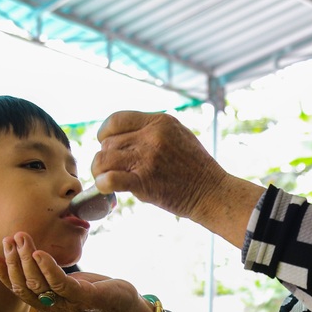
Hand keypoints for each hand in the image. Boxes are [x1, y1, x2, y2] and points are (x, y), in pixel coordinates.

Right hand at [0, 232, 154, 311]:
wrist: (126, 306)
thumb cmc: (96, 291)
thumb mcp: (69, 284)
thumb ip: (50, 277)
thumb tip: (31, 256)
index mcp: (47, 307)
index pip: (18, 291)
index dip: (3, 274)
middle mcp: (53, 310)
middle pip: (24, 286)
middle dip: (13, 261)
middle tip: (8, 239)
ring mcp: (67, 306)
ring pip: (38, 283)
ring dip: (27, 258)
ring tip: (21, 237)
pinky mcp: (83, 298)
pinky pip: (59, 283)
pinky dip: (47, 267)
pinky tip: (39, 253)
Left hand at [94, 111, 227, 219]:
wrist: (212, 192)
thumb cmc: (195, 167)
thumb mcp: (178, 134)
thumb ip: (152, 129)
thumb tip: (121, 135)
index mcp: (159, 121)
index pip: (116, 119)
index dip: (105, 132)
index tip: (106, 144)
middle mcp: (152, 136)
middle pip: (109, 142)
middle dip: (106, 157)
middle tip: (112, 169)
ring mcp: (147, 158)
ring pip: (103, 159)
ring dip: (99, 171)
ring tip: (105, 178)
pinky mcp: (144, 181)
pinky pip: (109, 179)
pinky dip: (102, 184)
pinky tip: (105, 189)